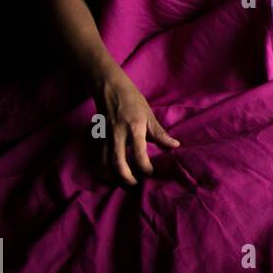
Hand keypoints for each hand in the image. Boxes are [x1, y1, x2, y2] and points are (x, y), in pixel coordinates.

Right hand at [94, 67, 179, 184]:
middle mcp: (118, 135)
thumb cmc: (133, 101)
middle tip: (134, 184)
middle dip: (125, 178)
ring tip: (122, 180)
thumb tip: (175, 146)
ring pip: (104, 163)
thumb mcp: (149, 116)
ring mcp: (105, 137)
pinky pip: (97, 157)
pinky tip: (110, 172)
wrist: (109, 88)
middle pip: (117, 163)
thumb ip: (160, 134)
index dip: (145, 168)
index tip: (150, 172)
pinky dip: (102, 167)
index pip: (139, 154)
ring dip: (112, 175)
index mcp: (134, 129)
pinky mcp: (97, 137)